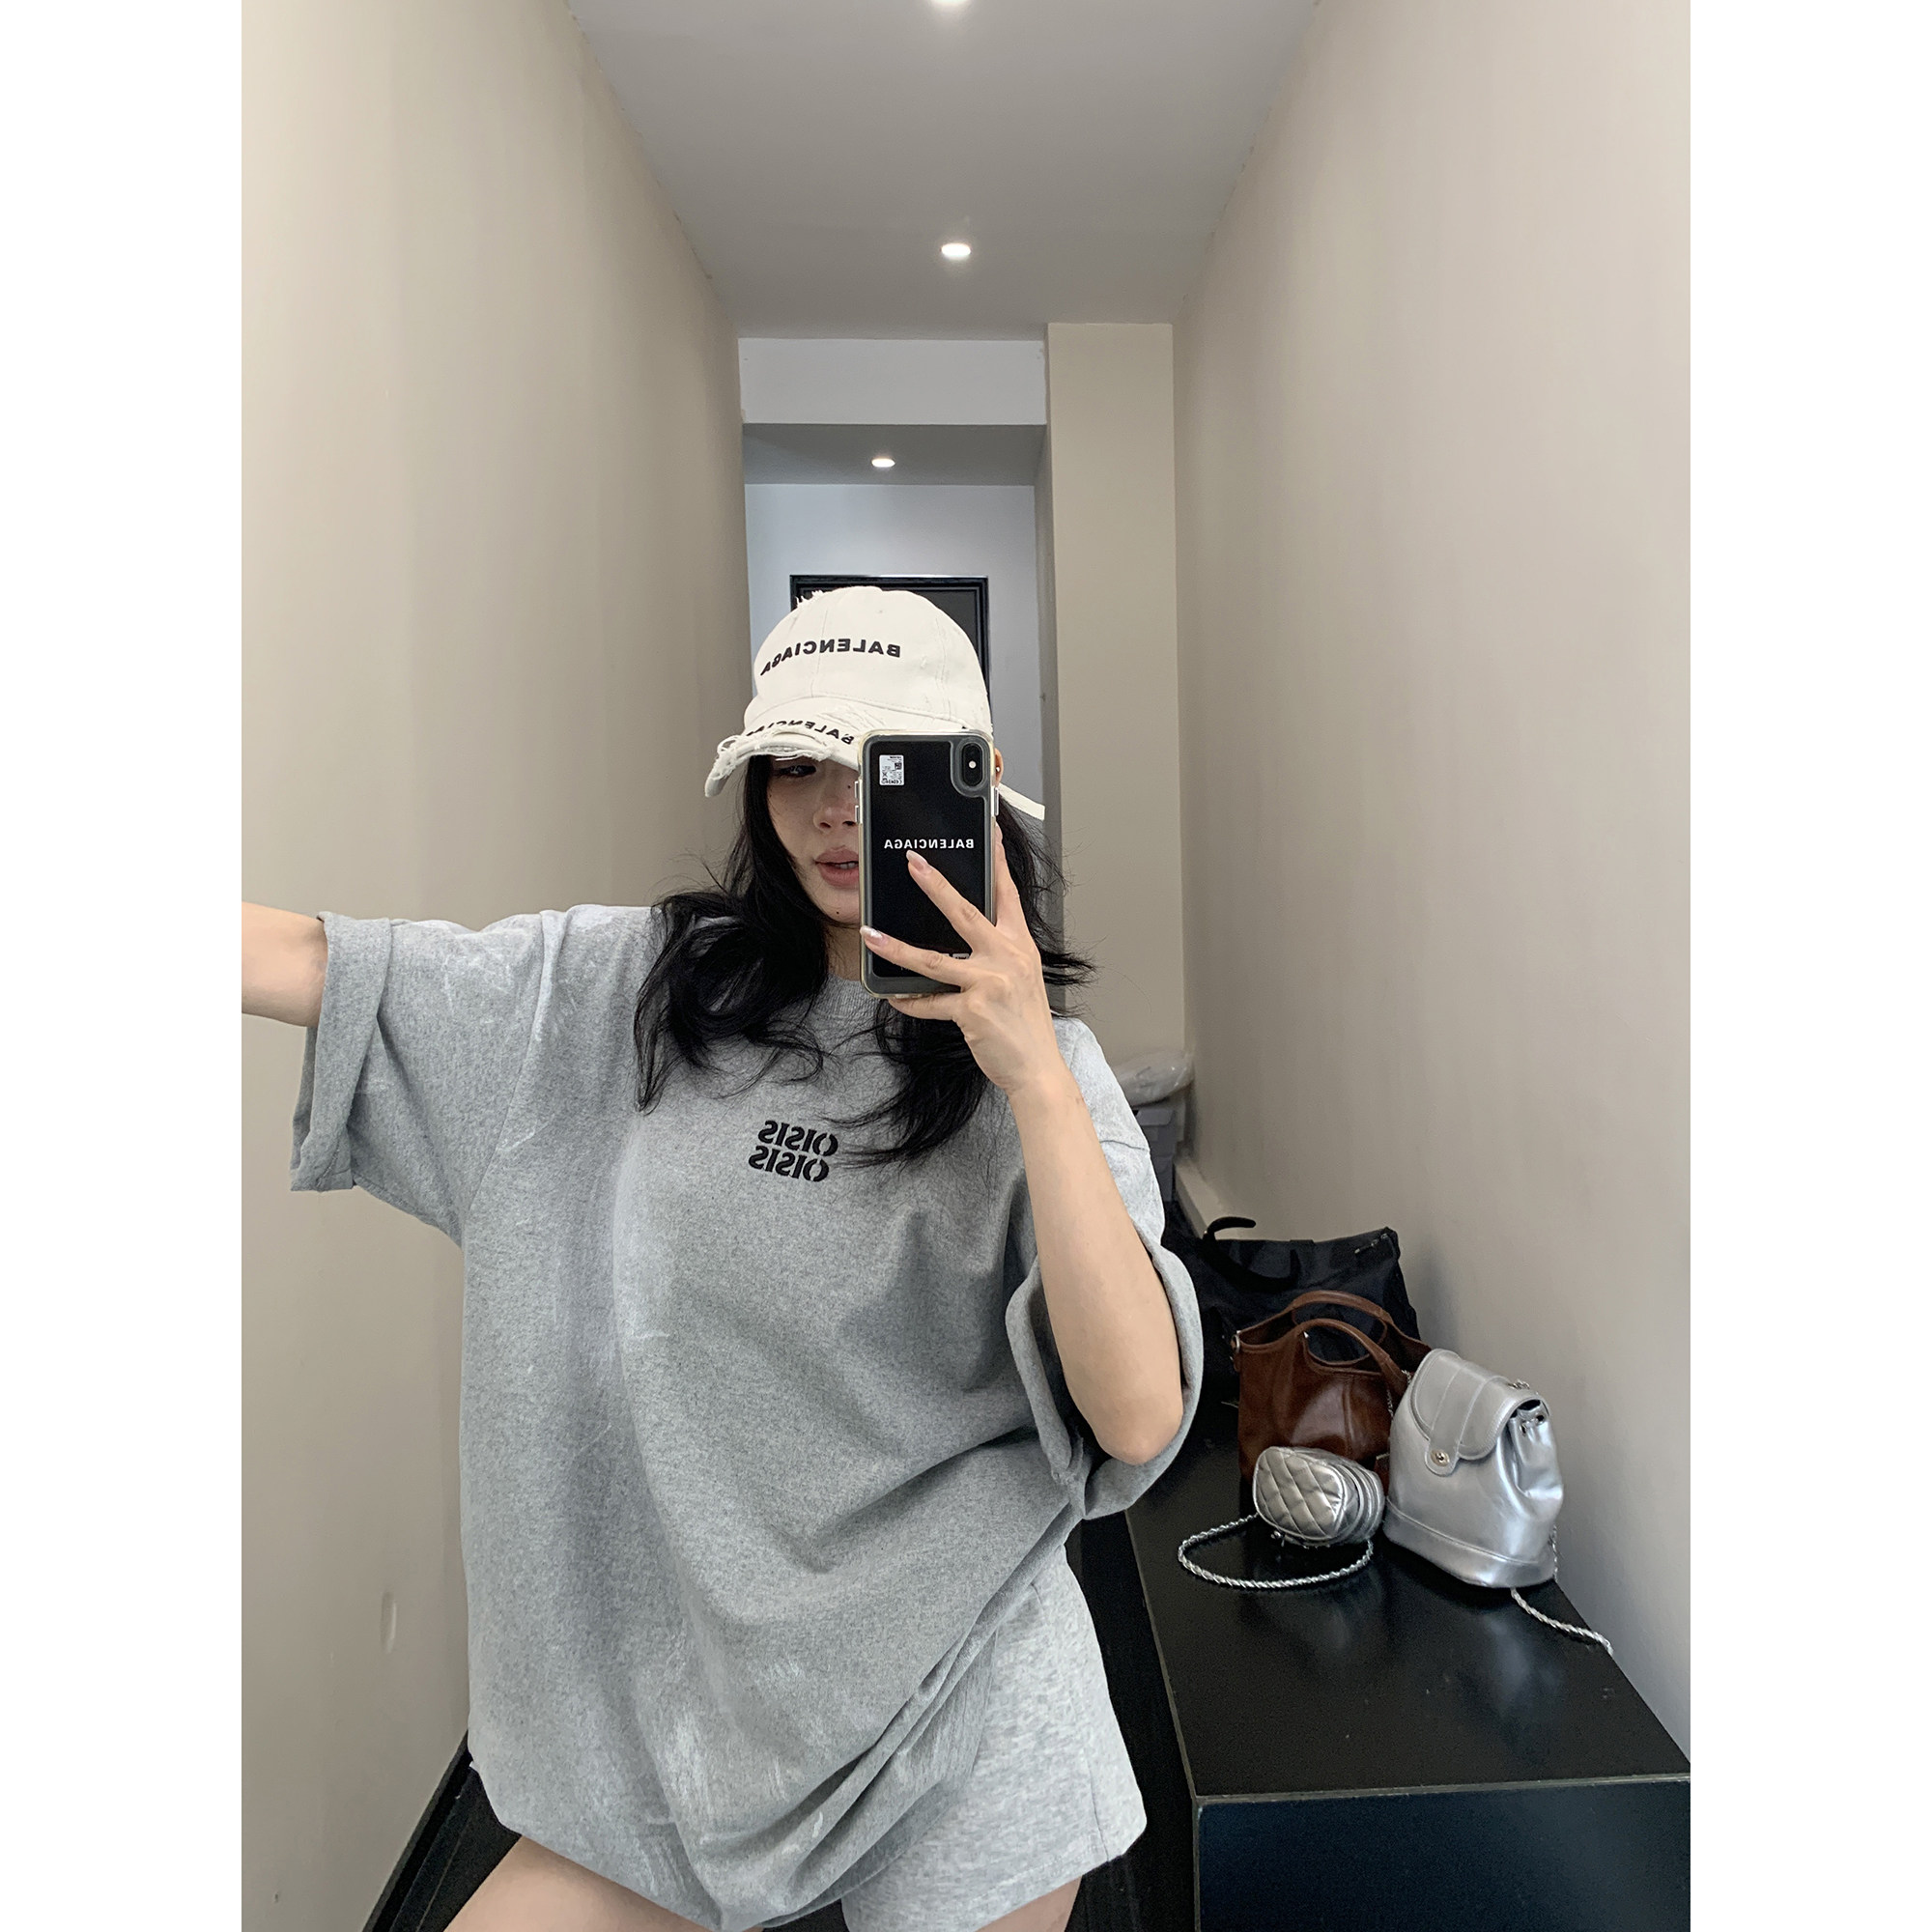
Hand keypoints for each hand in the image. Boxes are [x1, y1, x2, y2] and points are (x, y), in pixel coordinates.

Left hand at [862, 828, 1071, 1103]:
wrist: (1037, 1068)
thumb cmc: (1027, 1025)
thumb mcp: (1022, 978)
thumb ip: (998, 954)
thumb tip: (962, 939)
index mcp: (1020, 946)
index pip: (1007, 894)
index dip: (997, 861)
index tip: (988, 832)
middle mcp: (1007, 958)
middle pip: (965, 912)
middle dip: (935, 885)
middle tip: (912, 862)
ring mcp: (989, 982)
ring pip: (932, 958)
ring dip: (896, 946)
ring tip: (870, 934)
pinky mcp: (971, 1009)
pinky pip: (929, 1002)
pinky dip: (909, 1002)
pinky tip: (893, 997)